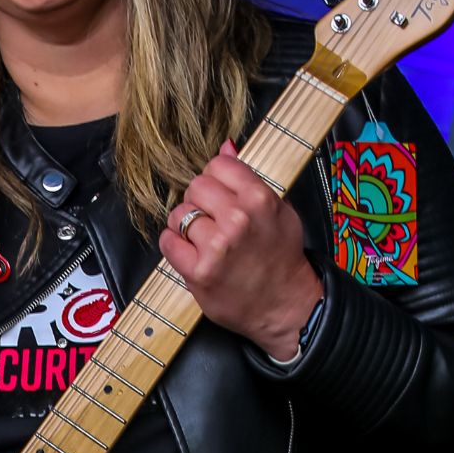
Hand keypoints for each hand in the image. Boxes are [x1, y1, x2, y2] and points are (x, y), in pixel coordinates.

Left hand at [158, 139, 321, 359]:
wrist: (285, 306)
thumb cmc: (280, 256)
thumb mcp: (278, 211)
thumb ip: (249, 178)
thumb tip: (226, 146)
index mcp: (259, 199)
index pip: (217, 165)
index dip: (215, 180)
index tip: (221, 196)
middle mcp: (238, 220)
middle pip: (195, 187)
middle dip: (200, 202)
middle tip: (212, 221)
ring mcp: (217, 246)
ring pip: (179, 215)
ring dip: (186, 226)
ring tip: (204, 240)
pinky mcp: (199, 271)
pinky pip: (167, 242)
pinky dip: (175, 247)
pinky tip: (192, 254)